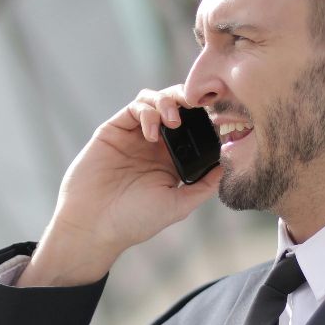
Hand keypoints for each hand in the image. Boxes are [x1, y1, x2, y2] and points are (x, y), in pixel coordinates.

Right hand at [20, 86, 221, 286]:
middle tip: (201, 104)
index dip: (208, 118)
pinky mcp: (114, 130)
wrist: (94, 224)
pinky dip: (148, 112)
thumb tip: (230, 164)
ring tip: (174, 121)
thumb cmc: (134, 220)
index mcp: (172, 160)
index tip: (223, 116)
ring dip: (169, 102)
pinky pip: (135, 107)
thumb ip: (204, 184)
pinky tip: (151, 134)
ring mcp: (134, 135)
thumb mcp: (178, 205)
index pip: (195, 128)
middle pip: (177, 107)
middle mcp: (155, 145)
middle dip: (191, 100)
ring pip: (156, 100)